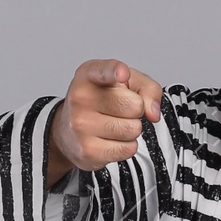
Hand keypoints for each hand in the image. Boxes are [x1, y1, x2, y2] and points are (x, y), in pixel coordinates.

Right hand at [48, 59, 162, 179]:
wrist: (68, 130)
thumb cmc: (100, 101)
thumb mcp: (125, 83)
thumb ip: (147, 88)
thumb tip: (153, 113)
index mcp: (89, 74)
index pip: (104, 71)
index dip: (115, 72)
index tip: (122, 73)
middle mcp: (80, 98)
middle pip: (134, 106)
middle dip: (136, 109)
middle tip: (120, 109)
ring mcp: (81, 125)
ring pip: (133, 129)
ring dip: (131, 129)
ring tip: (114, 123)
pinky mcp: (87, 150)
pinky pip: (128, 149)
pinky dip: (126, 146)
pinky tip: (110, 138)